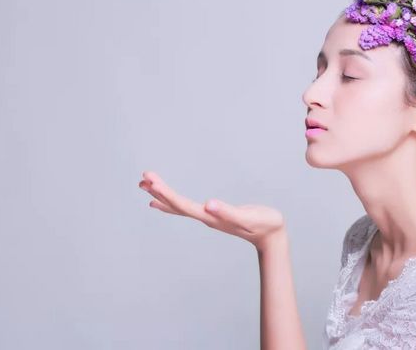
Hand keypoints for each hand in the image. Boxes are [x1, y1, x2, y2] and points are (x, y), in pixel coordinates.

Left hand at [138, 171, 284, 249]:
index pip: (182, 205)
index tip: (151, 181)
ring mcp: (208, 217)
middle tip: (143, 178)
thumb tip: (208, 205)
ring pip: (178, 207)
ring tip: (144, 186)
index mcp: (211, 217)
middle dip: (159, 191)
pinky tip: (161, 202)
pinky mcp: (212, 215)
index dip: (166, 194)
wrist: (273, 236)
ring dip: (161, 196)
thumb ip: (228, 212)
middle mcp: (206, 218)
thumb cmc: (265, 224)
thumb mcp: (249, 217)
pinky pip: (185, 208)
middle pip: (175, 205)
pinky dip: (171, 203)